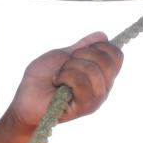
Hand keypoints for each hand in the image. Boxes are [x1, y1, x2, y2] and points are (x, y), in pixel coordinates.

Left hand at [6, 33, 121, 132]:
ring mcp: (95, 99)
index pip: (116, 56)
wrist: (25, 99)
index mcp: (100, 75)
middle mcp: (103, 88)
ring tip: (59, 76)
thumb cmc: (41, 79)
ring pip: (93, 70)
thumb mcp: (63, 55)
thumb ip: (83, 46)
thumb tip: (103, 35)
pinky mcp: (85, 107)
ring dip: (70, 67)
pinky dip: (65, 76)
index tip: (79, 51)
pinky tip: (57, 83)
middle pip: (108, 61)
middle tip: (66, 64)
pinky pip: (82, 82)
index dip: (101, 46)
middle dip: (82, 55)